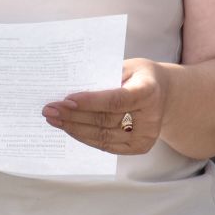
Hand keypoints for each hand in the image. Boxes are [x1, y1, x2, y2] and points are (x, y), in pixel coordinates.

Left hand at [42, 58, 165, 155]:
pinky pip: (106, 144)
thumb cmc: (139, 76)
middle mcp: (151, 118)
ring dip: (74, 128)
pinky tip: (69, 128)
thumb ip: (103, 77)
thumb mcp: (126, 67)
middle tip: (49, 109)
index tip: (65, 99)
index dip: (90, 102)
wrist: (165, 94)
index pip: (116, 100)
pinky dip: (85, 136)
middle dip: (73, 115)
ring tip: (53, 119)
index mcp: (148, 92)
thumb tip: (69, 87)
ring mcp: (146, 136)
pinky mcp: (139, 147)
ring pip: (103, 135)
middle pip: (106, 120)